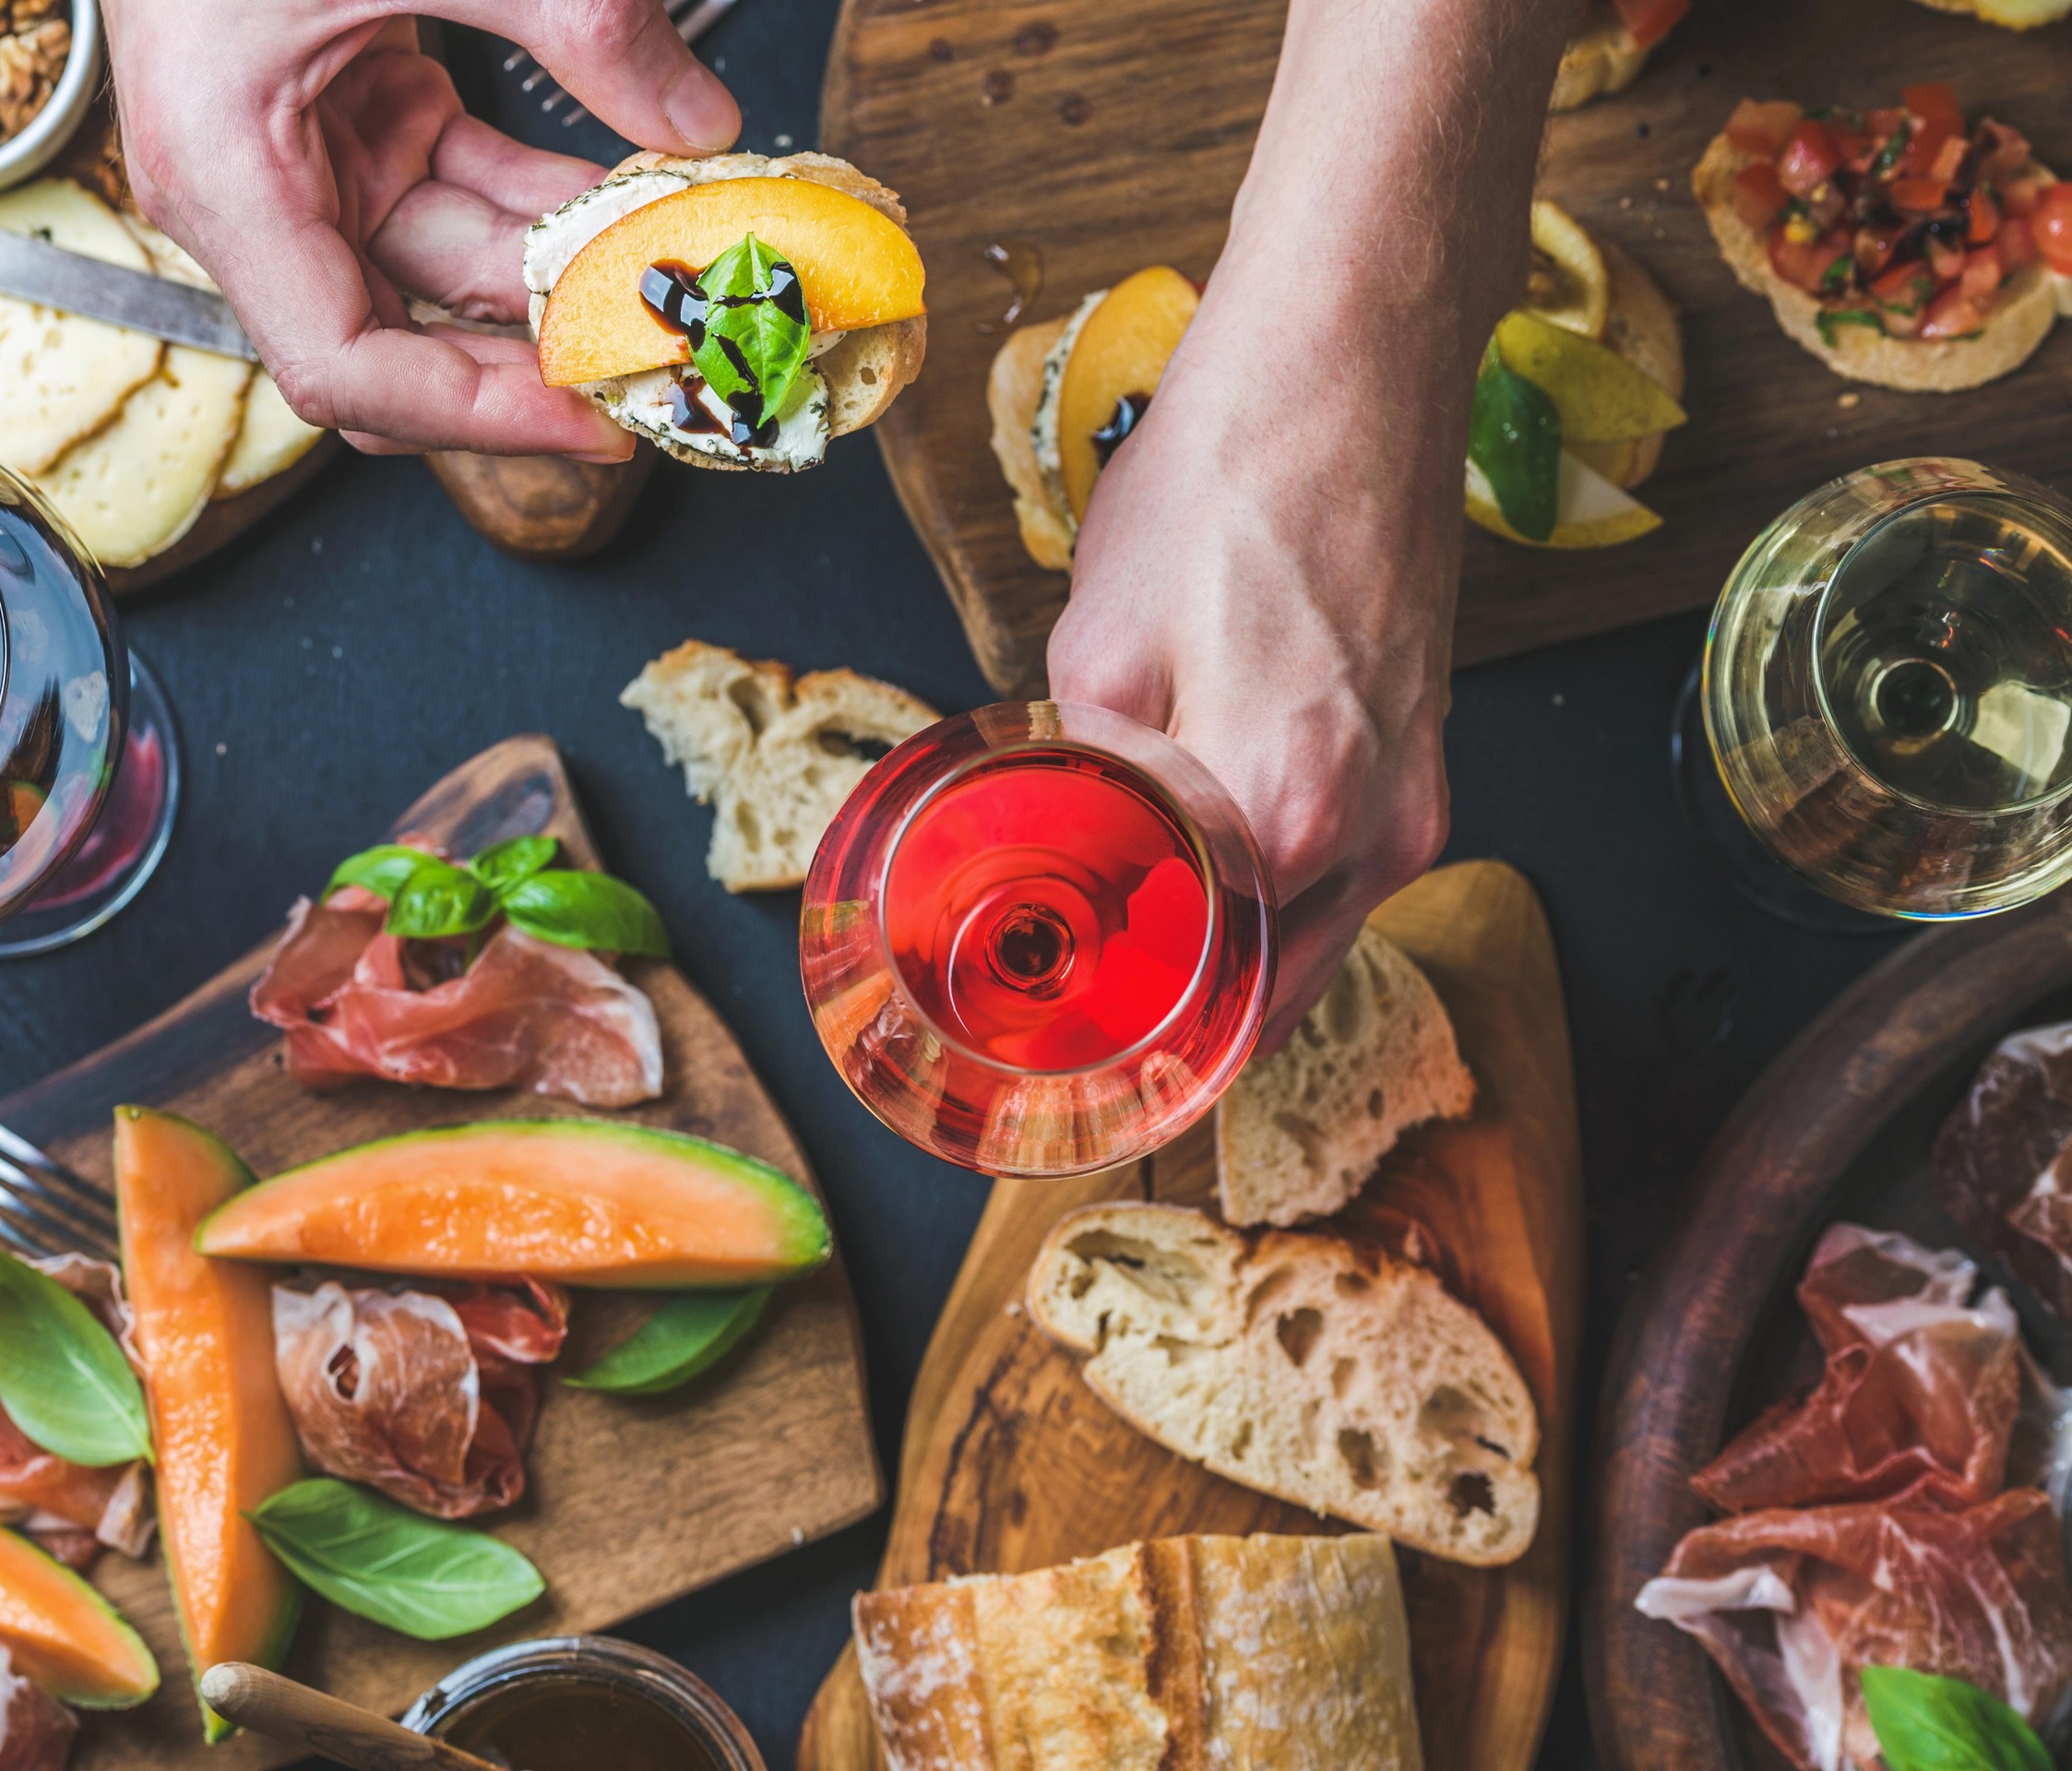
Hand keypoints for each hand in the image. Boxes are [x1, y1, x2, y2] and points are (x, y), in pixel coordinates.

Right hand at [99, 0, 742, 456]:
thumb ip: (572, 22)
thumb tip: (698, 121)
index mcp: (229, 179)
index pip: (348, 370)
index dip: (479, 416)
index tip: (597, 420)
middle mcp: (260, 193)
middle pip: (404, 345)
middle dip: (532, 363)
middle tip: (654, 370)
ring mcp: (314, 157)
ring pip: (451, 272)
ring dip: (558, 279)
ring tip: (667, 283)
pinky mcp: (361, 114)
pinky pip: (466, 194)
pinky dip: (545, 206)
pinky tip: (629, 205)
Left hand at [1044, 0, 1572, 1037]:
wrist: (1352, 363)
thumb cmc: (1229, 480)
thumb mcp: (1102, 645)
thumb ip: (1093, 790)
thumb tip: (1074, 871)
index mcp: (1287, 816)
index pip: (1206, 997)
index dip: (1137, 1036)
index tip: (1086, 1063)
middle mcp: (1377, 829)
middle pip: (1276, 990)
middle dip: (1192, 1023)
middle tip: (1113, 1037)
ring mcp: (1420, 791)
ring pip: (1322, 930)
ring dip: (1243, 959)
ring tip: (1155, 963)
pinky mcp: (1430, 744)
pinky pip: (1354, 863)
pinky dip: (1289, 889)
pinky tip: (1224, 866)